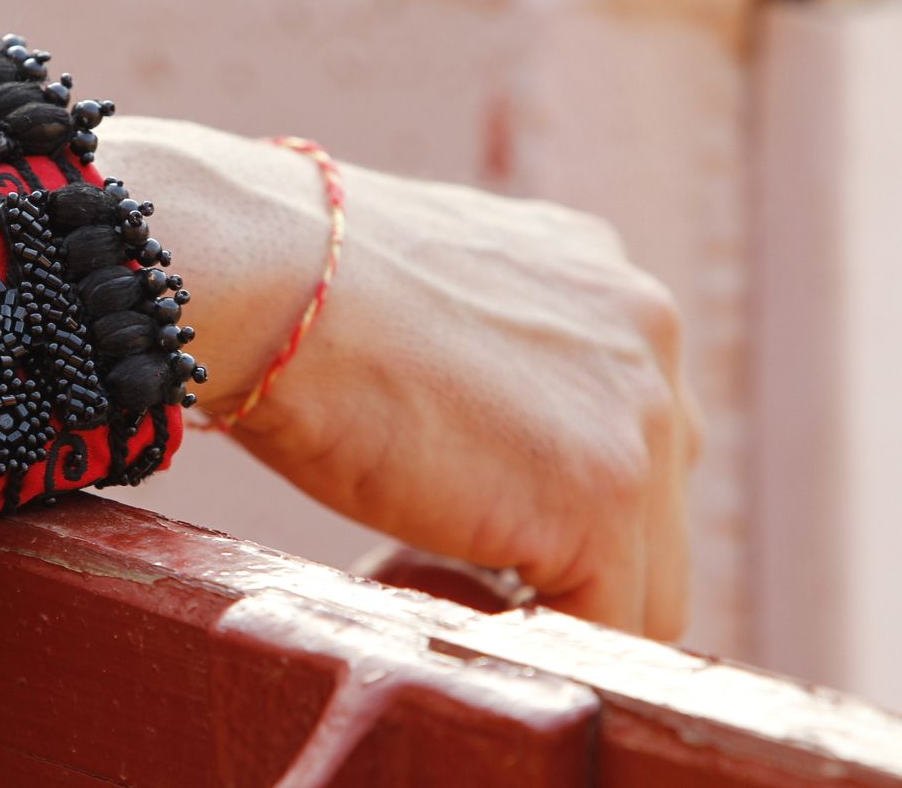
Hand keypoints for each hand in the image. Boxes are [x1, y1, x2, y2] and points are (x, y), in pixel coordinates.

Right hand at [97, 118, 701, 639]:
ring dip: (551, 599)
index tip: (456, 503)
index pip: (624, 422)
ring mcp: (639, 417)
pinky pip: (608, 629)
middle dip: (563, 545)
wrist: (265, 276)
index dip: (545, 485)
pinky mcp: (603, 497)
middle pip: (654, 501)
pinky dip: (530, 643)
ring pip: (648, 578)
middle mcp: (645, 334)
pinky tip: (432, 599)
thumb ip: (481, 348)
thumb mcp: (426, 292)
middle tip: (441, 552)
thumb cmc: (292, 284)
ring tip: (431, 577)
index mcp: (598, 279)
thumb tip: (462, 418)